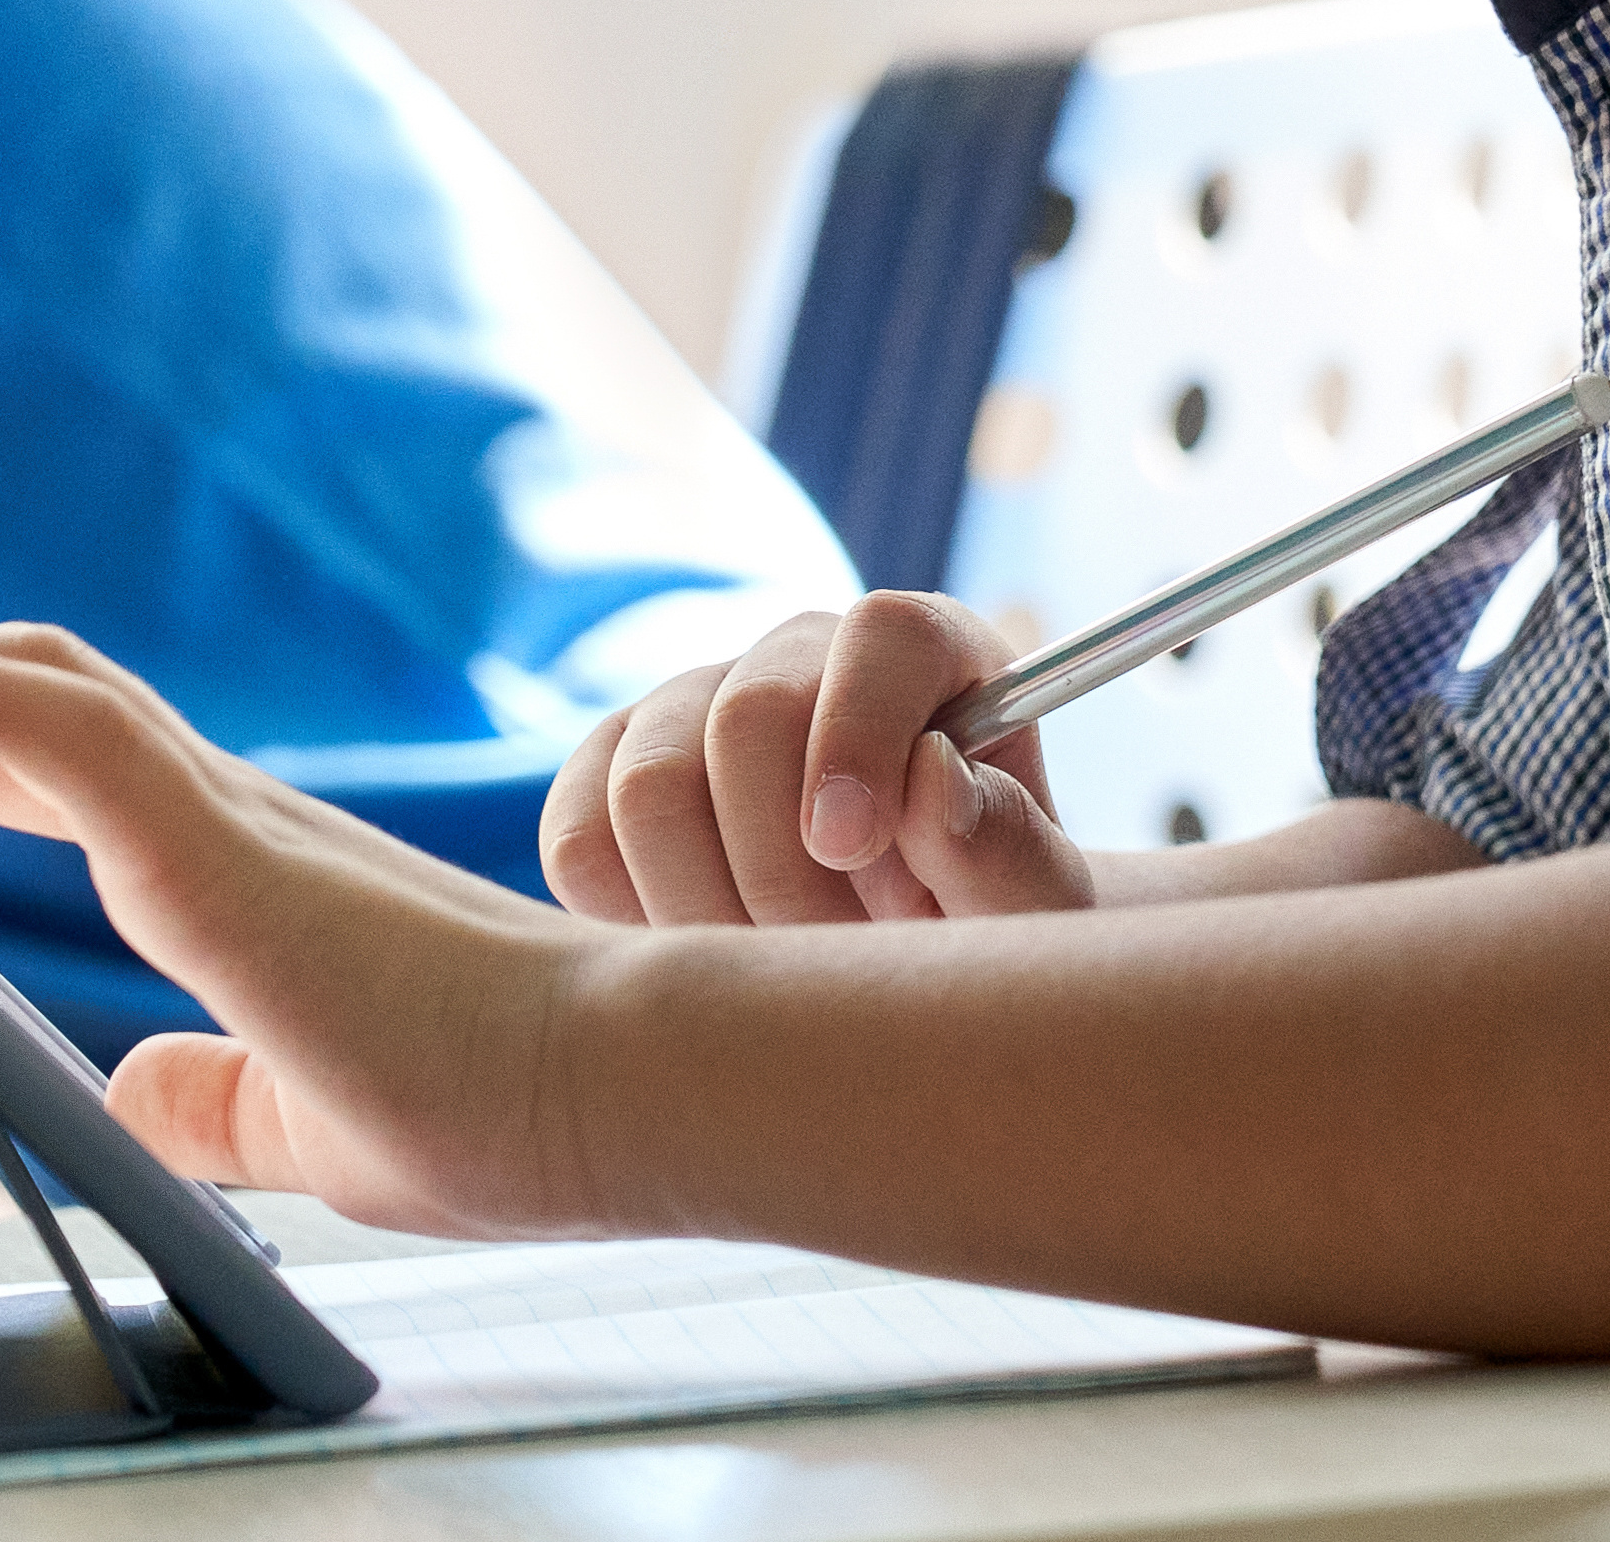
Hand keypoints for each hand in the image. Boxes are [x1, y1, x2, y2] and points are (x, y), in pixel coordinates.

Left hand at [0, 625, 623, 1239]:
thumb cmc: (509, 1111)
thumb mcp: (309, 1129)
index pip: (71, 767)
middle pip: (31, 700)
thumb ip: (219, 1102)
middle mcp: (233, 819)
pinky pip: (63, 731)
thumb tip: (129, 1092)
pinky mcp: (226, 848)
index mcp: (247, 876)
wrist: (625, 1099)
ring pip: (36, 686)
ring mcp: (231, 821)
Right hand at [544, 592, 1097, 925]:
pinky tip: (704, 953)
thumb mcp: (1032, 914)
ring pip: (648, 784)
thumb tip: (930, 780)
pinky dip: (628, 917)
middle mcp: (799, 659)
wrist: (897, 975)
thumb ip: (1008, 851)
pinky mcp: (606, 774)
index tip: (855, 850)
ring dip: (708, 909)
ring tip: (781, 968)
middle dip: (784, 868)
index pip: (884, 634)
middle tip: (835, 958)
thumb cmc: (981, 933)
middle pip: (747, 715)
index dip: (861, 731)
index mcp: (925, 656)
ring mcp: (690, 707)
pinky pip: (577, 838)